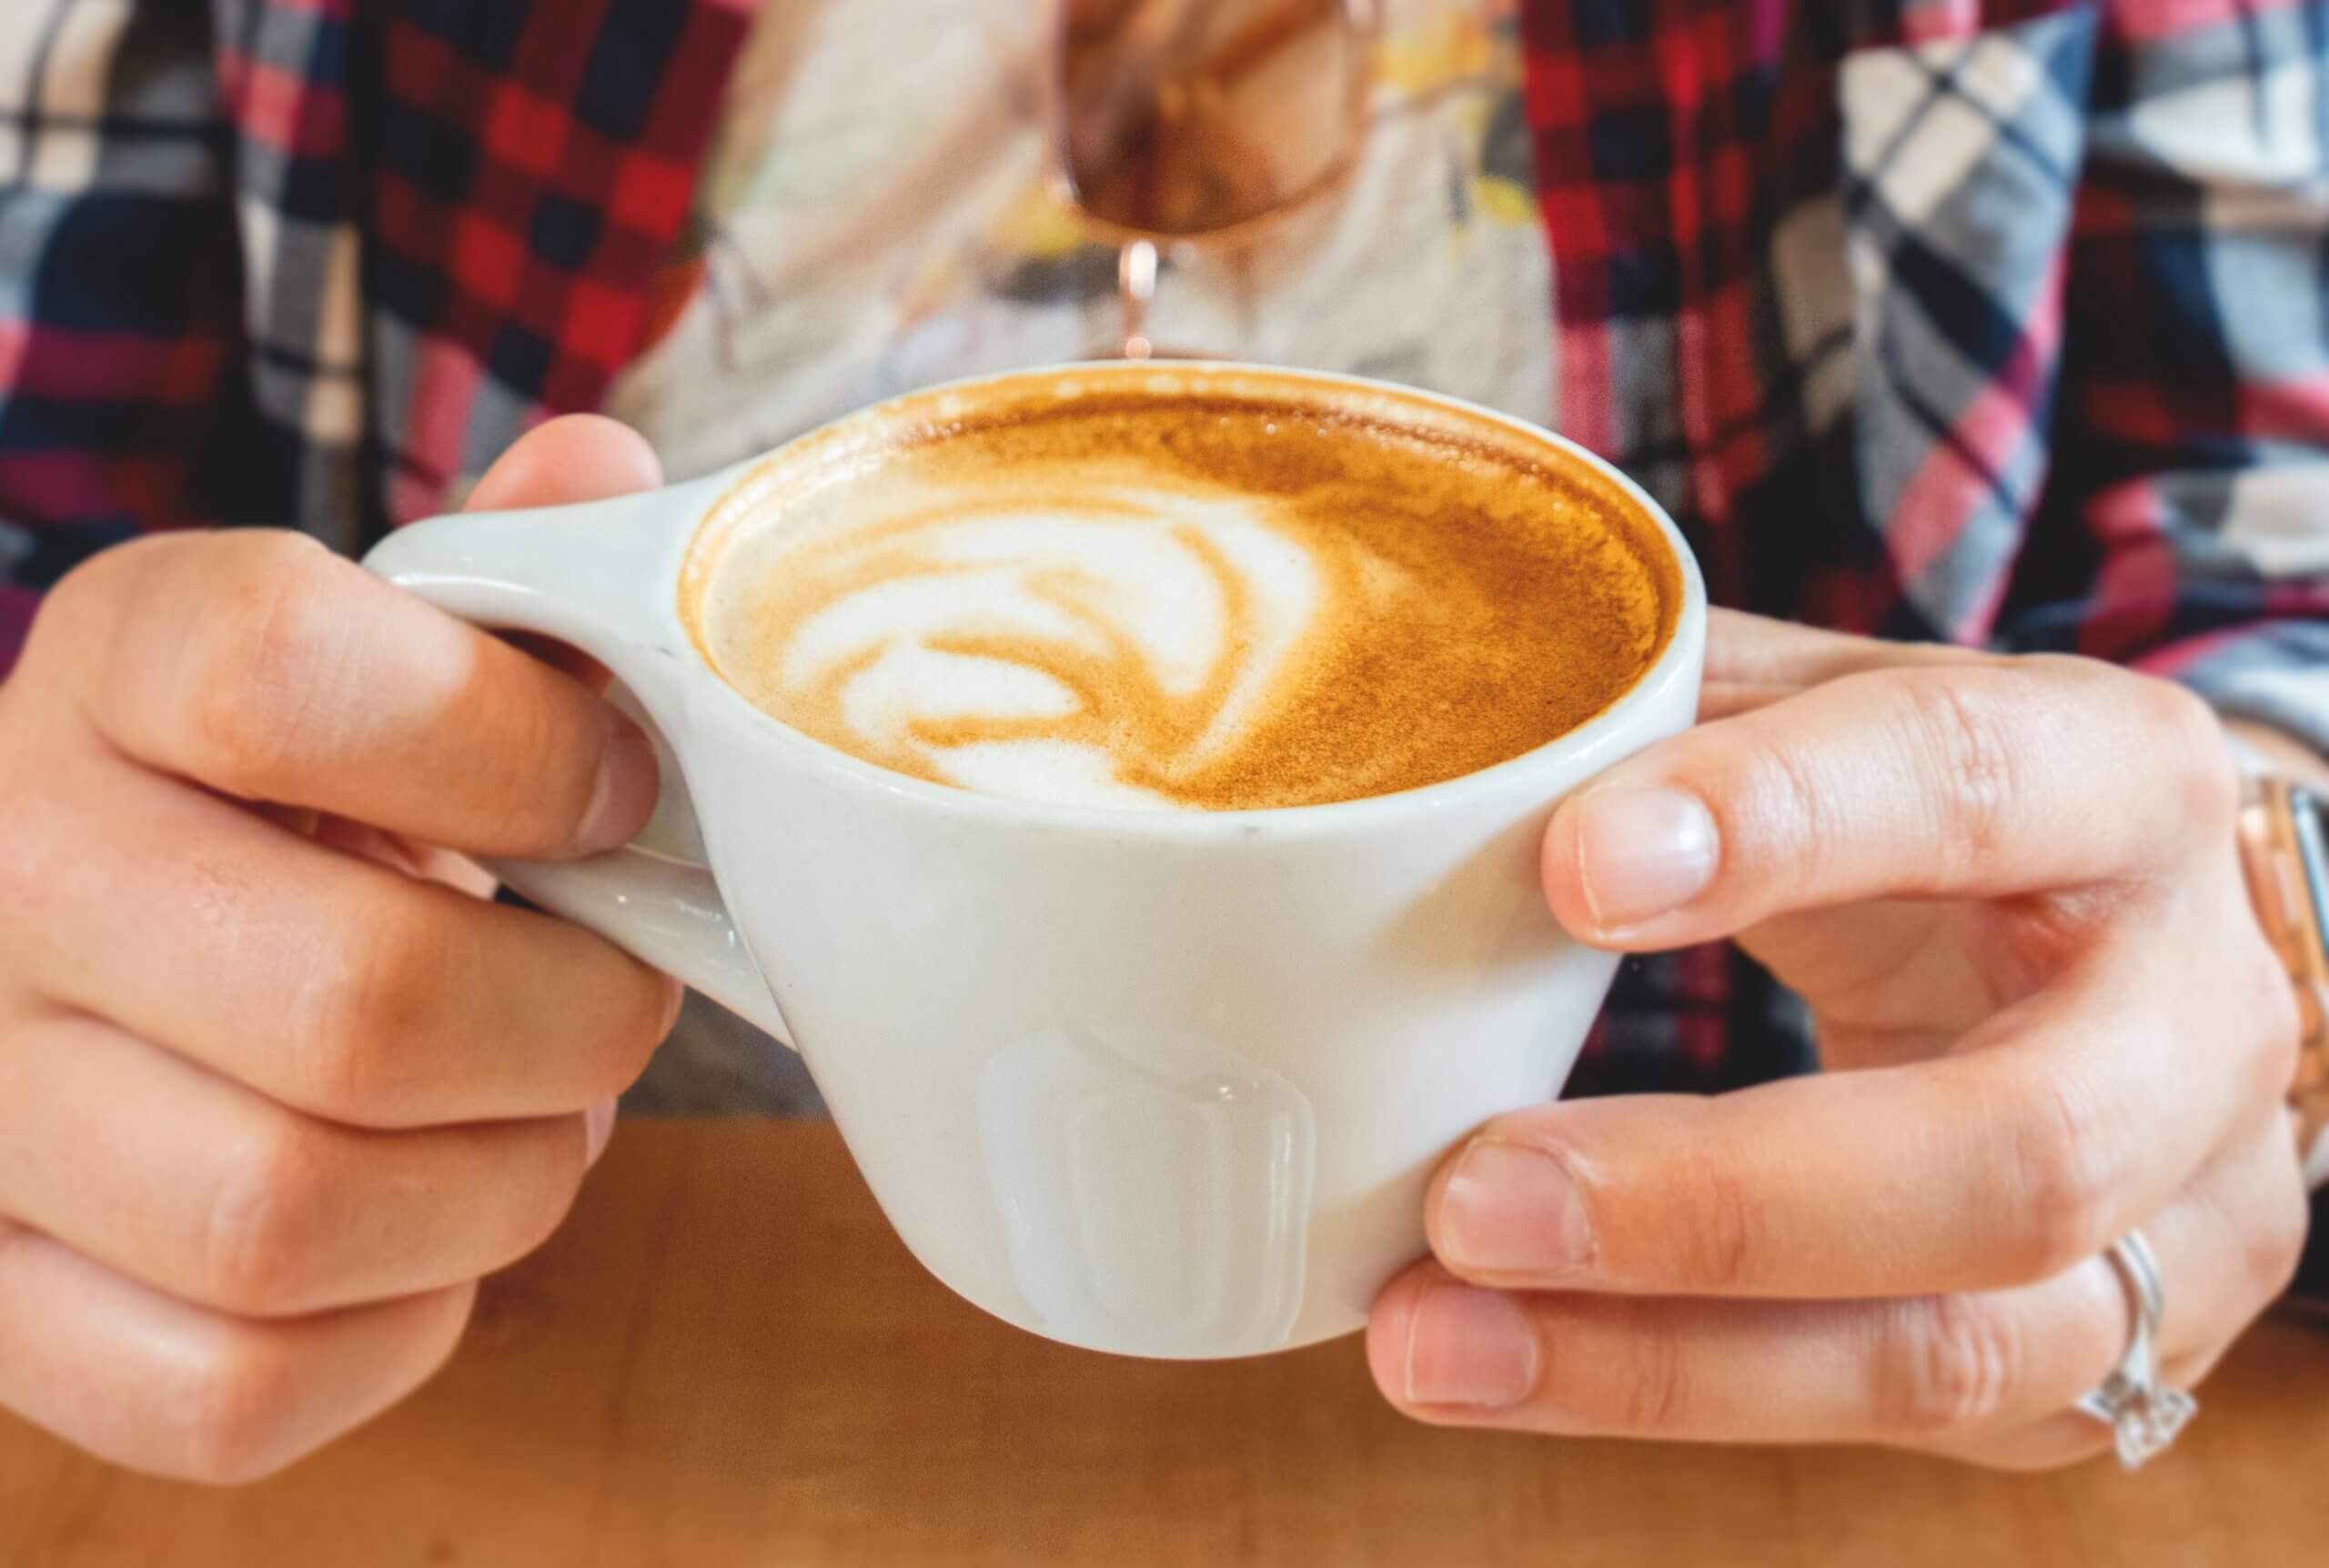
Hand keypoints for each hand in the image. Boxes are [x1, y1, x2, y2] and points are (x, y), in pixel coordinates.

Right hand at [0, 418, 681, 1481]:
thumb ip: (499, 574)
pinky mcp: (1, 1302)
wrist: (83, 927)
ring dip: (501, 1182)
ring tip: (536, 1113)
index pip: (291, 670)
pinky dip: (396, 1322)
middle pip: (352, 1000)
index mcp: (115, 667)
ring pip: (295, 1214)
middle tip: (611, 991)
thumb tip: (608, 485)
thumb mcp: (375, 640)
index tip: (616, 788)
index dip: (518, 745)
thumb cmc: (292, 788)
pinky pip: (236, 1381)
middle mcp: (5, 874)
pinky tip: (425, 1225)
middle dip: (569, 1018)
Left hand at [1368, 610, 2310, 1468]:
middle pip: (2017, 1151)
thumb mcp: (1826, 713)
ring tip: (1427, 1337)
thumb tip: (1416, 724)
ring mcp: (2190, 1220)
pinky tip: (1502, 1361)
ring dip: (1664, 1362)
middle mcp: (2198, 1015)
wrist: (2129, 950)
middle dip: (1719, 1199)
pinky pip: (1893, 1415)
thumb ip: (1662, 707)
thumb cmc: (1929, 806)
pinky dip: (1674, 1392)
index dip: (1780, 823)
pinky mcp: (2113, 1361)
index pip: (1966, 783)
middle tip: (1466, 1200)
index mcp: (2122, 782)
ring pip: (1959, 1346)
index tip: (1569, 871)